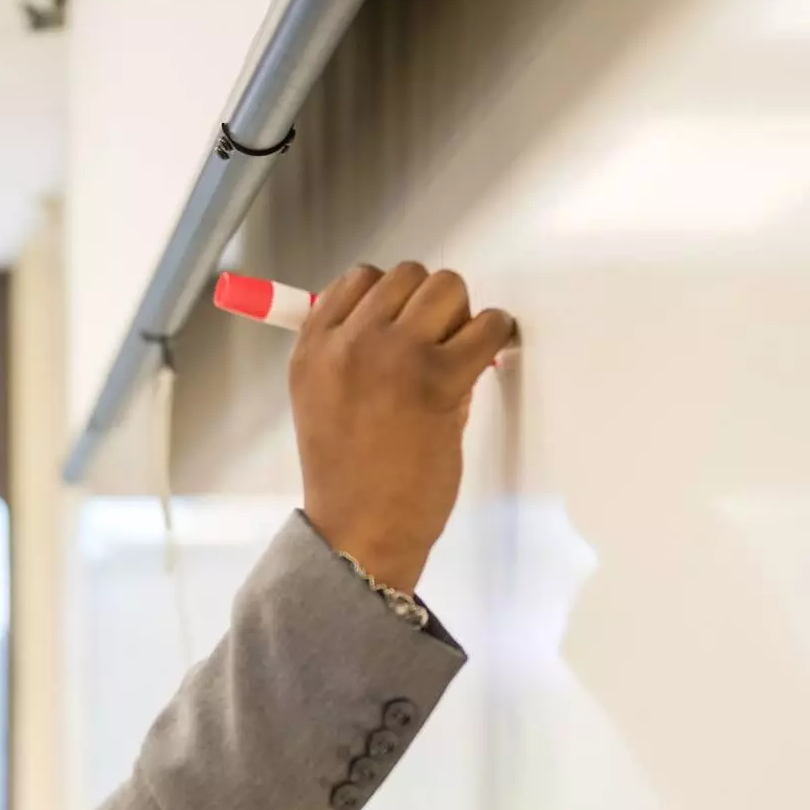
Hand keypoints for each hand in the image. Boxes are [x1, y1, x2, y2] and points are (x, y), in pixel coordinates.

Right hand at [289, 262, 513, 592]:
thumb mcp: (324, 403)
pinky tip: (488, 361)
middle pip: (407, 276)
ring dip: (461, 317)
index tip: (406, 325)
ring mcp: (394, 355)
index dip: (392, 298)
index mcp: (314, 348)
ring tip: (457, 358)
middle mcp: (349, 342)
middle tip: (437, 346)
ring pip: (447, 288)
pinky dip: (495, 336)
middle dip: (429, 305)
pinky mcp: (439, 378)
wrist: (360, 533)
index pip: (359, 279)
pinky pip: (487, 325)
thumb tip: (414, 321)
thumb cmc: (349, 479)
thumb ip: (352, 355)